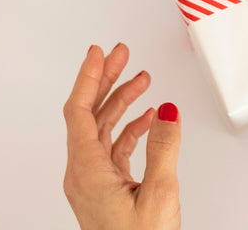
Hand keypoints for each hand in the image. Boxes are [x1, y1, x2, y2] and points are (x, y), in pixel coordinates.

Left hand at [63, 43, 181, 229]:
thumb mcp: (159, 195)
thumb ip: (164, 146)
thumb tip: (167, 110)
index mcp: (86, 172)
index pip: (80, 111)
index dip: (90, 77)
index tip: (99, 52)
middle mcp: (84, 175)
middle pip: (90, 114)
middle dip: (107, 80)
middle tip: (121, 53)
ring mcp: (95, 184)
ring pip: (103, 129)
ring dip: (123, 101)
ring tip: (142, 79)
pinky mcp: (108, 191)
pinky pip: (115, 148)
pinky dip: (132, 127)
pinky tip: (149, 117)